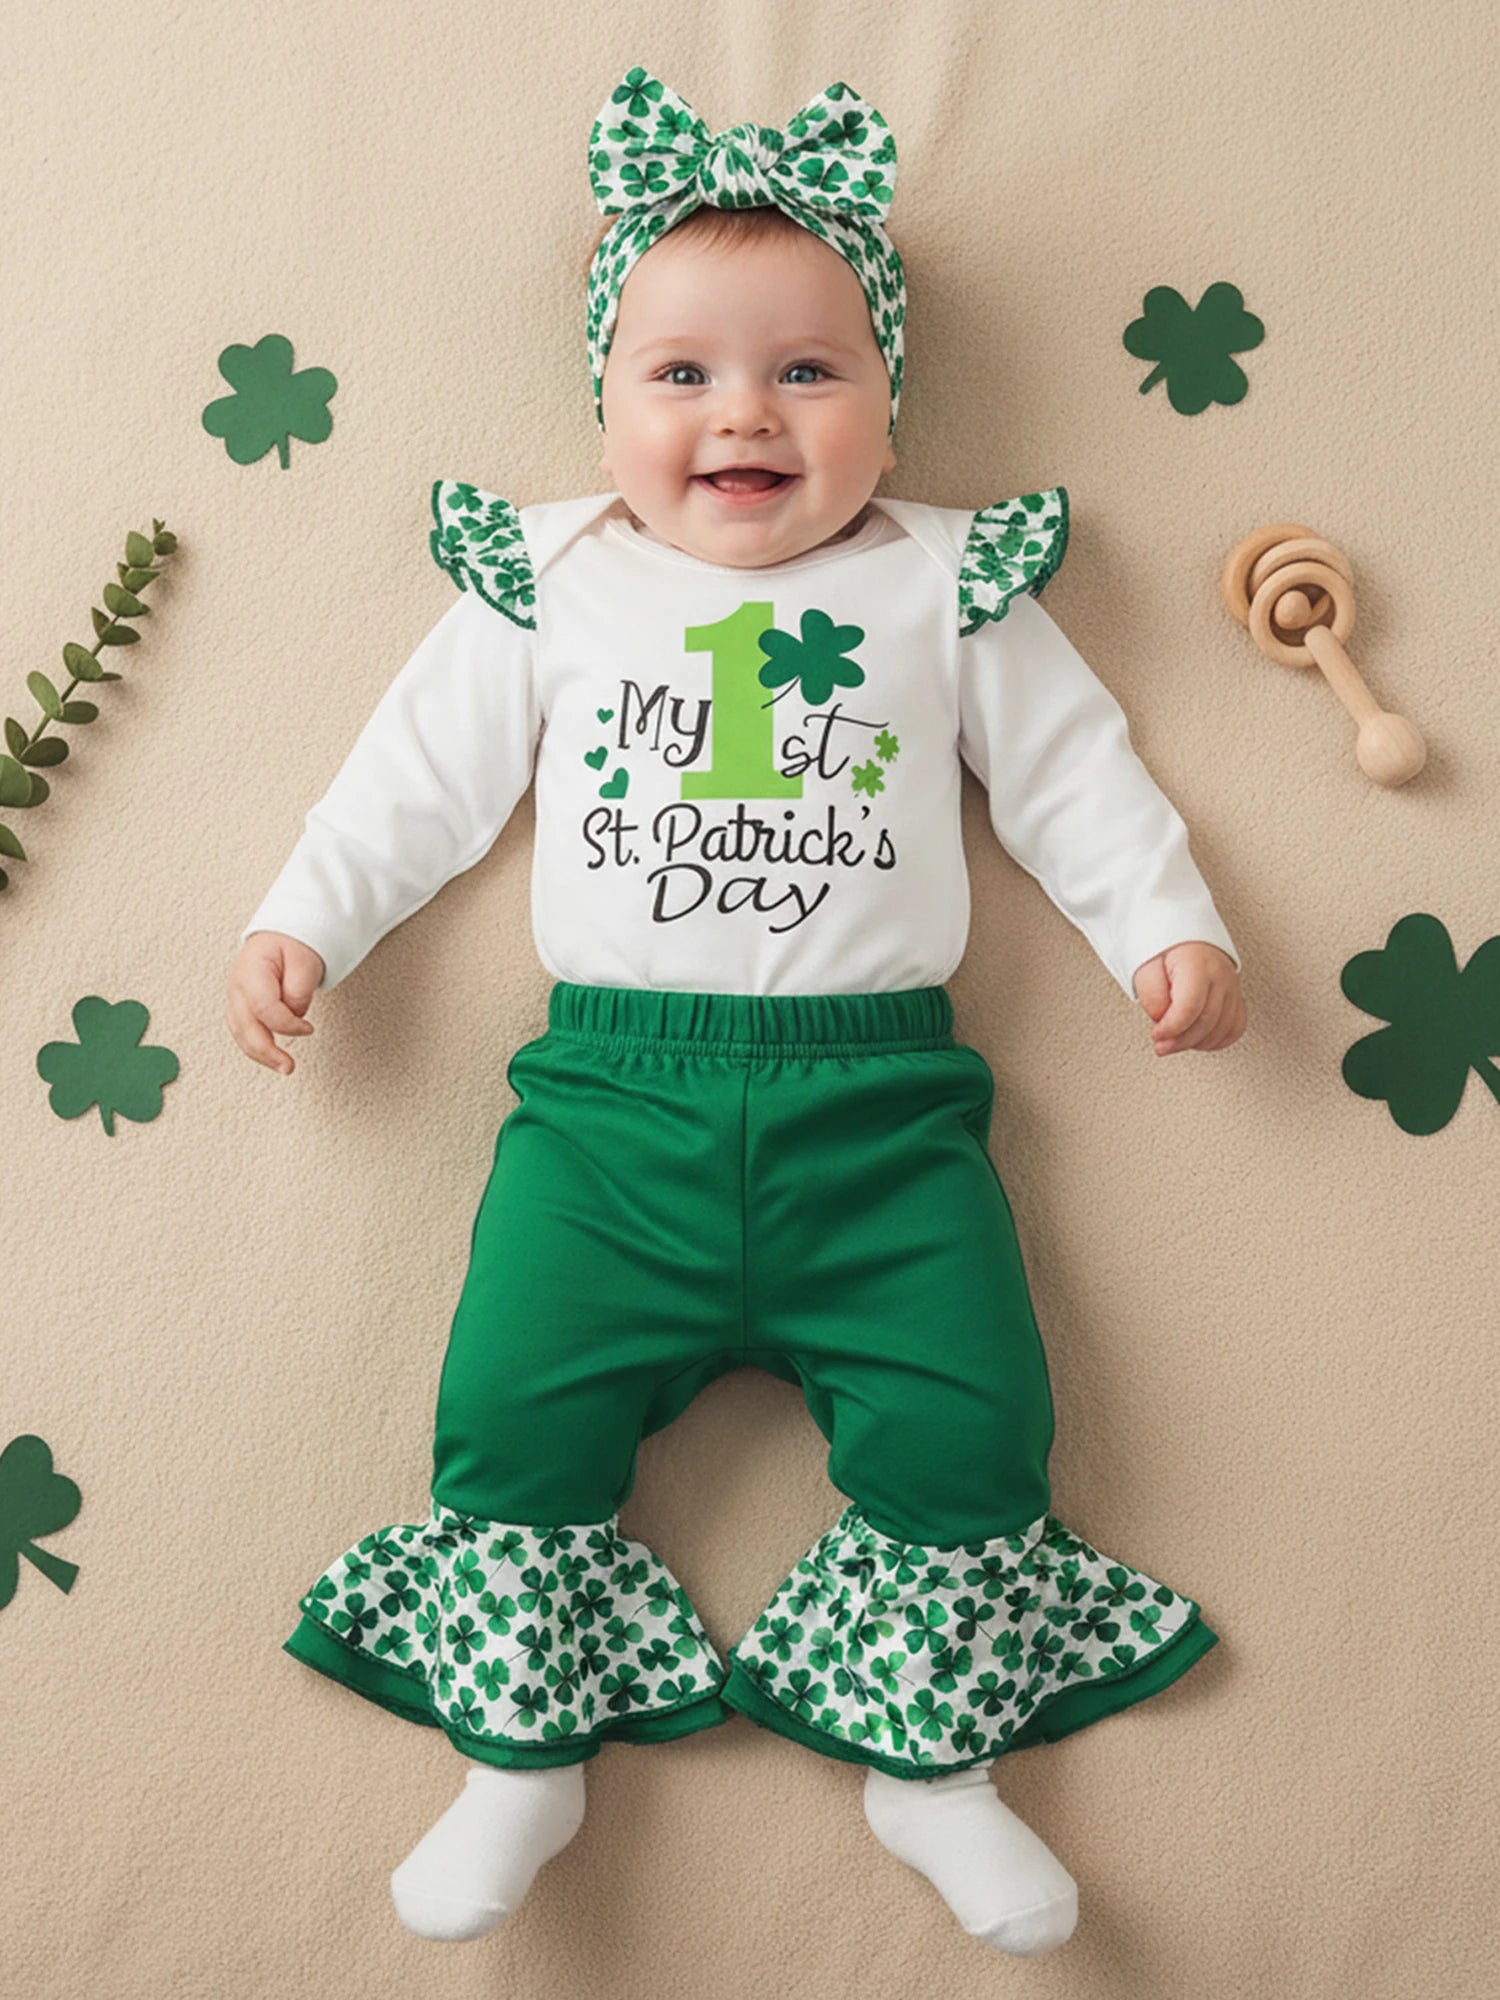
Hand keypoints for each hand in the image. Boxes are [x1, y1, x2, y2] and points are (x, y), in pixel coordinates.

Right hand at [227, 932, 324, 1074]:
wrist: (280, 936)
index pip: (264, 1007)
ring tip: (282, 1067)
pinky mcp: (239, 1007)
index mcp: (251, 970)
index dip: (287, 1024)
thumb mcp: (304, 960)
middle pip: (244, 1027)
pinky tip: (271, 1057)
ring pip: (239, 1034)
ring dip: (260, 1055)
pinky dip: (256, 1047)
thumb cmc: (292, 944)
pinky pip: (242, 1032)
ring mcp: (235, 998)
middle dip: (267, 1051)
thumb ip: (299, 989)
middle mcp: (237, 986)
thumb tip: (294, 1014)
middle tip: (288, 1067)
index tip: (308, 1029)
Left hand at [1132, 941, 1244, 1055]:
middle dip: (1180, 1041)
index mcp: (1197, 965)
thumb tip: (1162, 1019)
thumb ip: (1152, 995)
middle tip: (1161, 1045)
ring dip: (1196, 1043)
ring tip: (1176, 1040)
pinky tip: (1198, 1039)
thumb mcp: (1146, 967)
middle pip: (1206, 1022)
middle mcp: (1220, 976)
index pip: (1189, 1008)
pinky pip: (1235, 1028)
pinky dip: (1217, 1040)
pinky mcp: (1236, 997)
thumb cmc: (1165, 950)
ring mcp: (1232, 987)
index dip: (1171, 1028)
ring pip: (1223, 1029)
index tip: (1156, 1035)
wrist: (1185, 936)